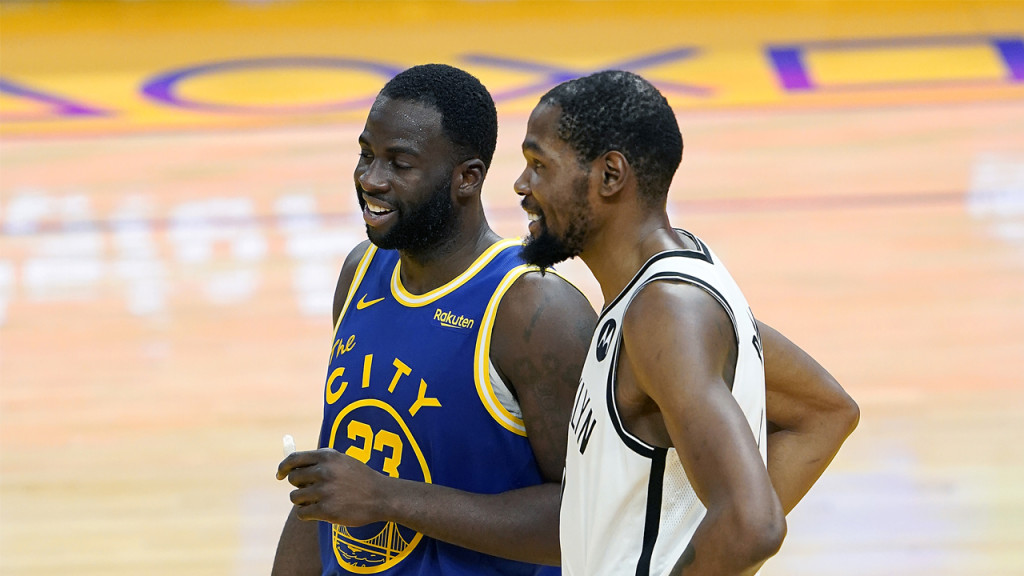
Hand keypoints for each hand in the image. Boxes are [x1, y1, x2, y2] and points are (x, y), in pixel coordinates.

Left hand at [276, 448, 391, 524]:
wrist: (382, 496)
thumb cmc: (360, 479)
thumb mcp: (342, 461)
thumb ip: (319, 461)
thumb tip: (290, 467)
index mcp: (328, 457)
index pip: (294, 459)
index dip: (283, 467)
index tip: (280, 475)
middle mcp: (324, 472)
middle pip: (293, 479)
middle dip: (299, 485)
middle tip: (311, 490)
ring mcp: (325, 491)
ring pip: (295, 497)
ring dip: (303, 501)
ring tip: (317, 501)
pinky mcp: (326, 510)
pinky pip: (302, 513)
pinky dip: (307, 514)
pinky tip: (319, 512)